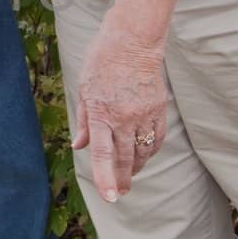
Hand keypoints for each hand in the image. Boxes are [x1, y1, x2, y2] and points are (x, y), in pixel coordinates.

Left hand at [71, 18, 165, 201]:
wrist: (133, 40)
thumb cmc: (102, 61)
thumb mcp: (85, 89)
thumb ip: (83, 120)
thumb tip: (79, 145)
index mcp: (101, 112)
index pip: (103, 153)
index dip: (105, 177)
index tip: (110, 197)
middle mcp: (123, 117)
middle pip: (125, 159)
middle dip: (121, 180)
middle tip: (118, 193)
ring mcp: (143, 114)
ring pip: (142, 152)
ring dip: (135, 168)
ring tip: (128, 176)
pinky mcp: (159, 109)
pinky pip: (156, 139)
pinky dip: (149, 151)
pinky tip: (143, 156)